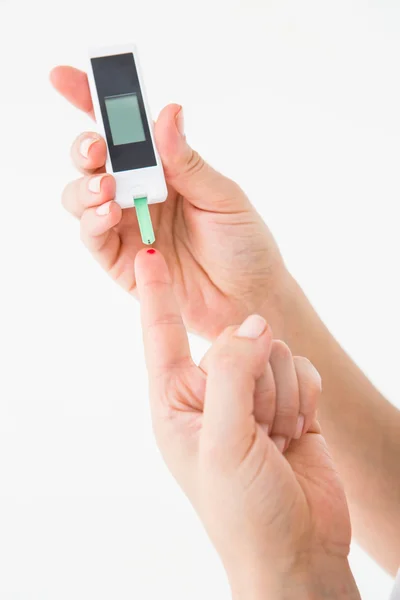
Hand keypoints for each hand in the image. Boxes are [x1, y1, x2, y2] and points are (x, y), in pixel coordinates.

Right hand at [51, 66, 287, 339]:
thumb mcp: (223, 197)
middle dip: (86, 148)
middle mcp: (140, 193)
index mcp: (166, 169)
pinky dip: (93, 220)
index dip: (93, 103)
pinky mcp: (120, 259)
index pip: (124, 131)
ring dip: (86, 186)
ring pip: (82, 196)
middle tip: (97, 148)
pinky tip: (111, 212)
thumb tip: (167, 113)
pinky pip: (93, 235)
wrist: (250, 298)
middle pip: (95, 161)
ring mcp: (128, 226)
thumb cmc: (244, 244)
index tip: (67, 79)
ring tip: (107, 187)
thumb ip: (188, 162)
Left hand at [135, 248, 359, 599]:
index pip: (163, 336)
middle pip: (237, 340)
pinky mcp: (289, 401)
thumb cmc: (243, 511)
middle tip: (260, 429)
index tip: (148, 256)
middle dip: (258, 381)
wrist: (298, 548)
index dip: (157, 295)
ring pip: (275, 351)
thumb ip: (234, 373)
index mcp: (178, 402)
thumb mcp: (223, 441)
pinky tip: (299, 432)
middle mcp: (213, 393)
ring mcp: (252, 396)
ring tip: (278, 438)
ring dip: (285, 395)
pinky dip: (307, 396)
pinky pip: (303, 367)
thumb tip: (254, 324)